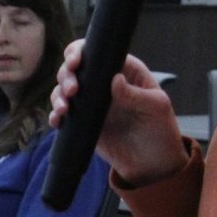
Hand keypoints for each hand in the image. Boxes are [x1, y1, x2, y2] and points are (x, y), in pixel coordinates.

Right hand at [49, 41, 186, 186]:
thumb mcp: (156, 109)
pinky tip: (57, 120)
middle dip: (66, 75)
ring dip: (58, 95)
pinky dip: (56, 115)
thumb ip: (136, 95)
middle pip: (74, 68)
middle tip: (72, 90)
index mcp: (124, 70)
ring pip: (64, 90)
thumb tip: (115, 80)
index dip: (80, 52)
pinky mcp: (83, 122)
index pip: (97, 52)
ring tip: (65, 109)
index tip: (75, 62)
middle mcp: (104, 82)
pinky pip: (63, 114)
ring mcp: (92, 102)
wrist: (153, 164)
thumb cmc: (161, 130)